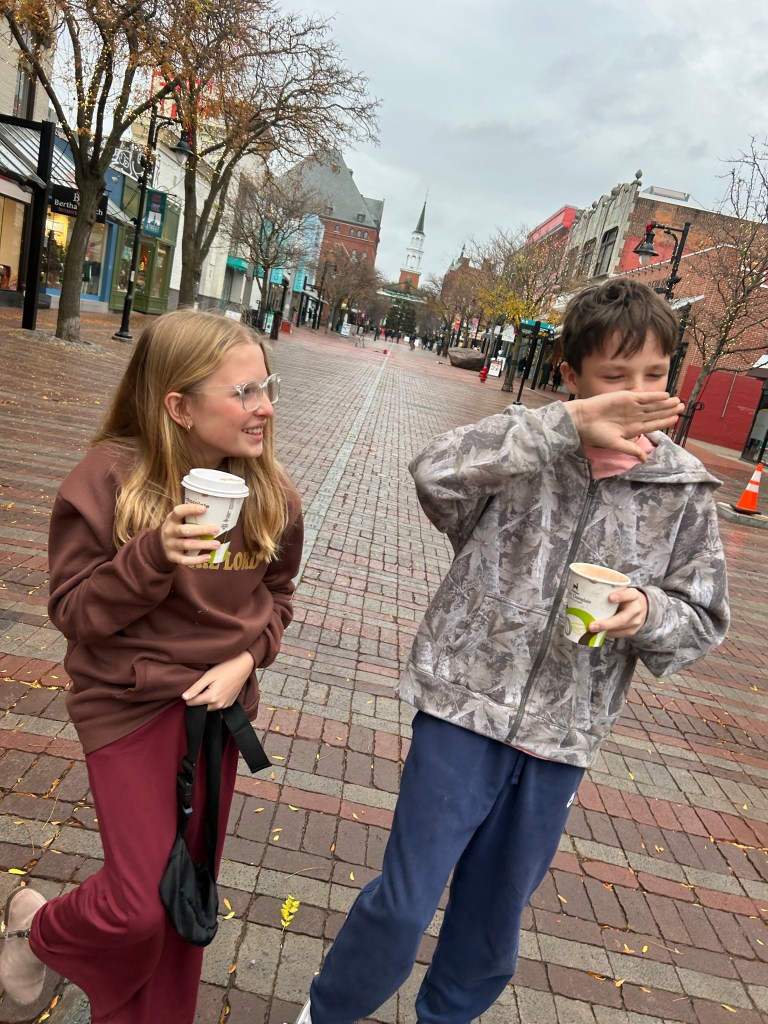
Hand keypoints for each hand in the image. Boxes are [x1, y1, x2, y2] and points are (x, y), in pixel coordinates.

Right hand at [160, 503, 220, 564]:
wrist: (160, 544)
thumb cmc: (177, 528)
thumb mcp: (179, 520)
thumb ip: (192, 517)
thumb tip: (216, 515)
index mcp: (172, 519)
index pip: (178, 511)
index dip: (190, 509)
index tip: (204, 509)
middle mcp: (169, 531)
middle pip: (184, 530)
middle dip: (201, 530)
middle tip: (216, 529)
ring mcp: (170, 545)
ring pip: (187, 545)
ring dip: (203, 544)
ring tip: (217, 544)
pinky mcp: (172, 557)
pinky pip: (184, 560)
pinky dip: (197, 559)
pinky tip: (208, 557)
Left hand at [182, 651, 254, 709]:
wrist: (243, 666)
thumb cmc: (226, 668)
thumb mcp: (208, 676)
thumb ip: (195, 688)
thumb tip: (184, 697)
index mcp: (212, 698)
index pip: (191, 703)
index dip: (188, 696)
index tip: (193, 687)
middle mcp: (219, 705)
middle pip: (200, 707)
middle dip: (198, 699)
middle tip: (202, 685)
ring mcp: (225, 705)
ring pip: (209, 708)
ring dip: (206, 701)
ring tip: (209, 686)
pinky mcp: (230, 703)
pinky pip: (217, 706)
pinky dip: (214, 700)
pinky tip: (217, 689)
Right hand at [565, 391, 684, 459]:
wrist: (584, 419)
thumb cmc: (596, 434)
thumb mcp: (616, 444)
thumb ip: (632, 450)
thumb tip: (646, 461)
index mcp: (633, 428)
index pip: (653, 424)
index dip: (665, 422)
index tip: (676, 419)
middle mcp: (634, 416)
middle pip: (656, 413)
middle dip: (669, 410)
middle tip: (683, 407)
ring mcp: (631, 406)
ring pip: (653, 404)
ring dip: (665, 403)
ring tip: (678, 401)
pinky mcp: (627, 397)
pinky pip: (644, 397)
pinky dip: (655, 396)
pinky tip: (666, 396)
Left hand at [590, 588, 648, 638]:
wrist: (637, 607)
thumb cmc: (622, 597)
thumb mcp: (618, 590)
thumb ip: (607, 589)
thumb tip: (586, 585)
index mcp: (633, 595)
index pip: (630, 595)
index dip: (621, 596)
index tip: (610, 597)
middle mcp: (636, 609)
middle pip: (622, 619)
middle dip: (606, 624)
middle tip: (591, 626)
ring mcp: (635, 622)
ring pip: (619, 628)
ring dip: (604, 630)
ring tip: (591, 630)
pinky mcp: (632, 631)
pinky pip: (618, 634)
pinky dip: (607, 633)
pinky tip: (598, 633)